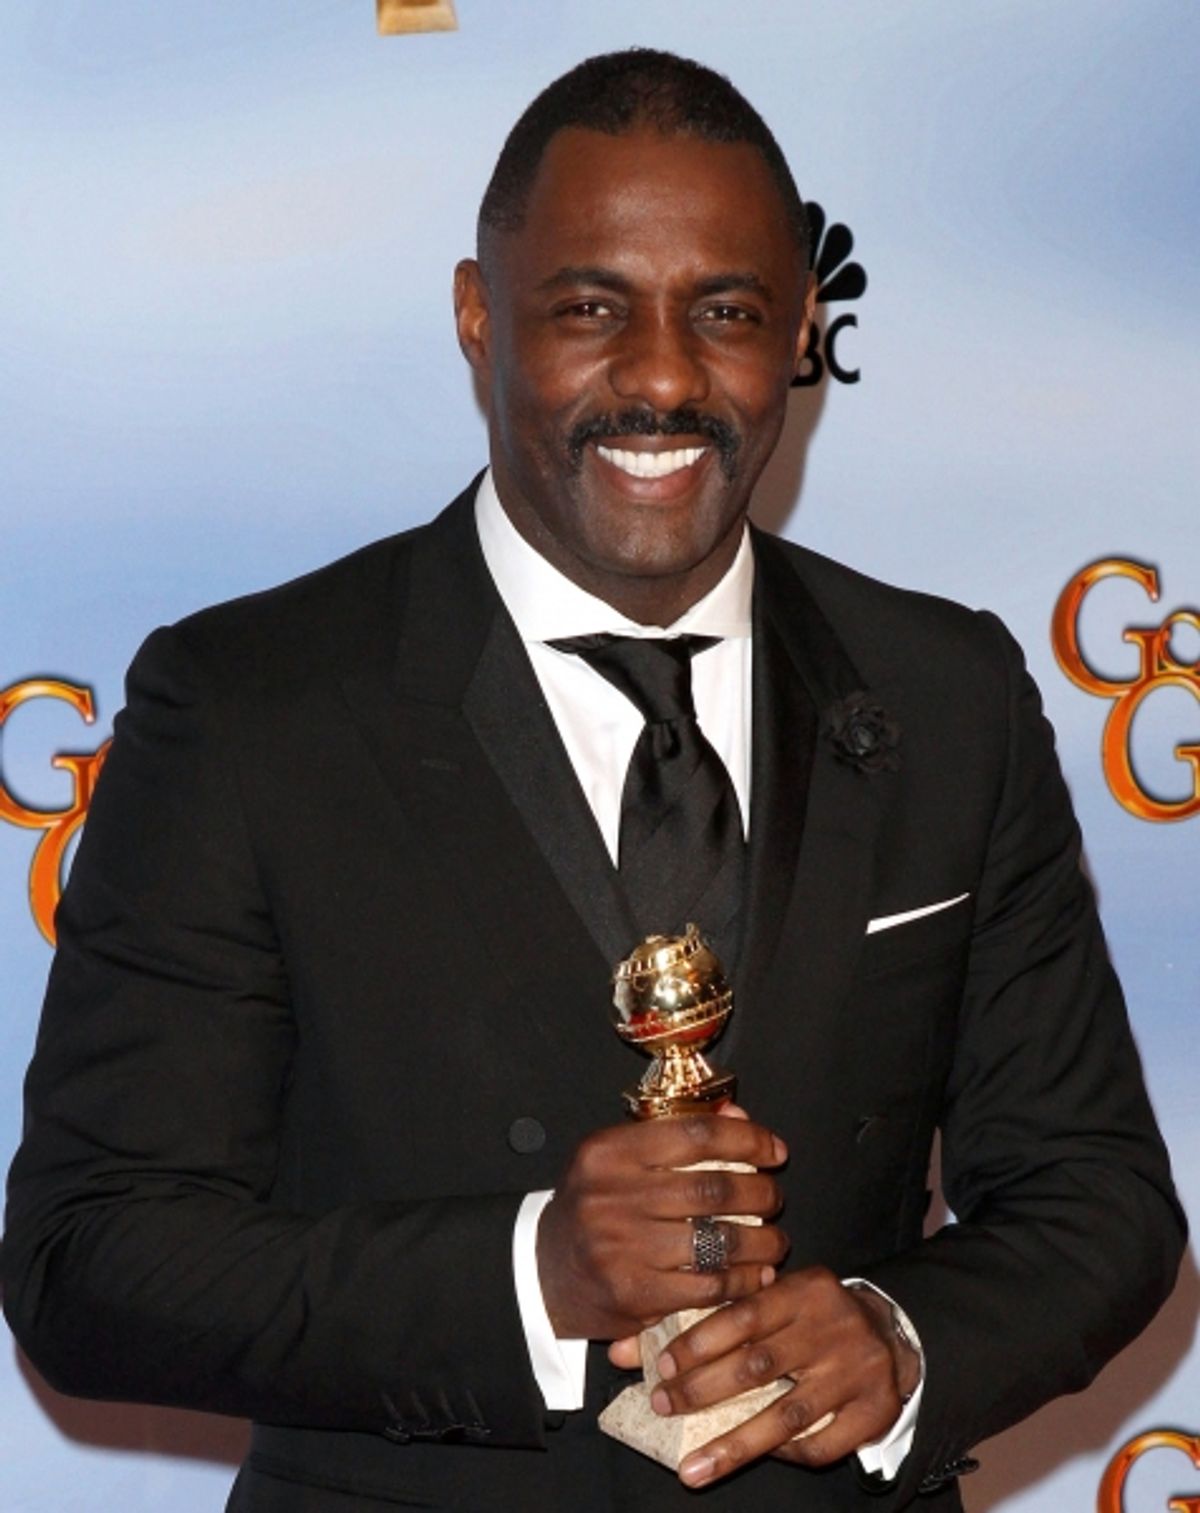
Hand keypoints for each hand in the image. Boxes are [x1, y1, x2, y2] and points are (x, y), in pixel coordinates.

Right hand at [537, 1113, 787, 1340]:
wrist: (542, 1272)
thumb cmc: (592, 1206)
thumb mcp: (619, 1158)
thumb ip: (676, 1134)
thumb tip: (737, 1115)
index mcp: (609, 1152)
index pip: (695, 1134)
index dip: (746, 1139)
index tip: (775, 1151)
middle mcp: (612, 1196)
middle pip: (713, 1188)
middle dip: (761, 1193)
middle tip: (775, 1198)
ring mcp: (622, 1247)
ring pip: (717, 1240)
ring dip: (761, 1241)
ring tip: (774, 1240)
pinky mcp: (633, 1293)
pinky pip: (707, 1285)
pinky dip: (742, 1281)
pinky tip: (755, 1275)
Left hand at [642, 1266, 920, 1488]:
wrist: (891, 1331)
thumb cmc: (810, 1316)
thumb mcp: (771, 1300)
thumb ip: (710, 1320)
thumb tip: (625, 1349)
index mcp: (804, 1291)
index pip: (744, 1314)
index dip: (699, 1341)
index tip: (661, 1367)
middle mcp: (832, 1327)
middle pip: (760, 1366)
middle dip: (704, 1392)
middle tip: (663, 1409)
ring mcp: (858, 1371)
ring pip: (787, 1415)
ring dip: (734, 1445)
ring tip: (691, 1470)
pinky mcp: (876, 1410)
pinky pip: (822, 1445)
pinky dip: (786, 1455)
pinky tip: (757, 1457)